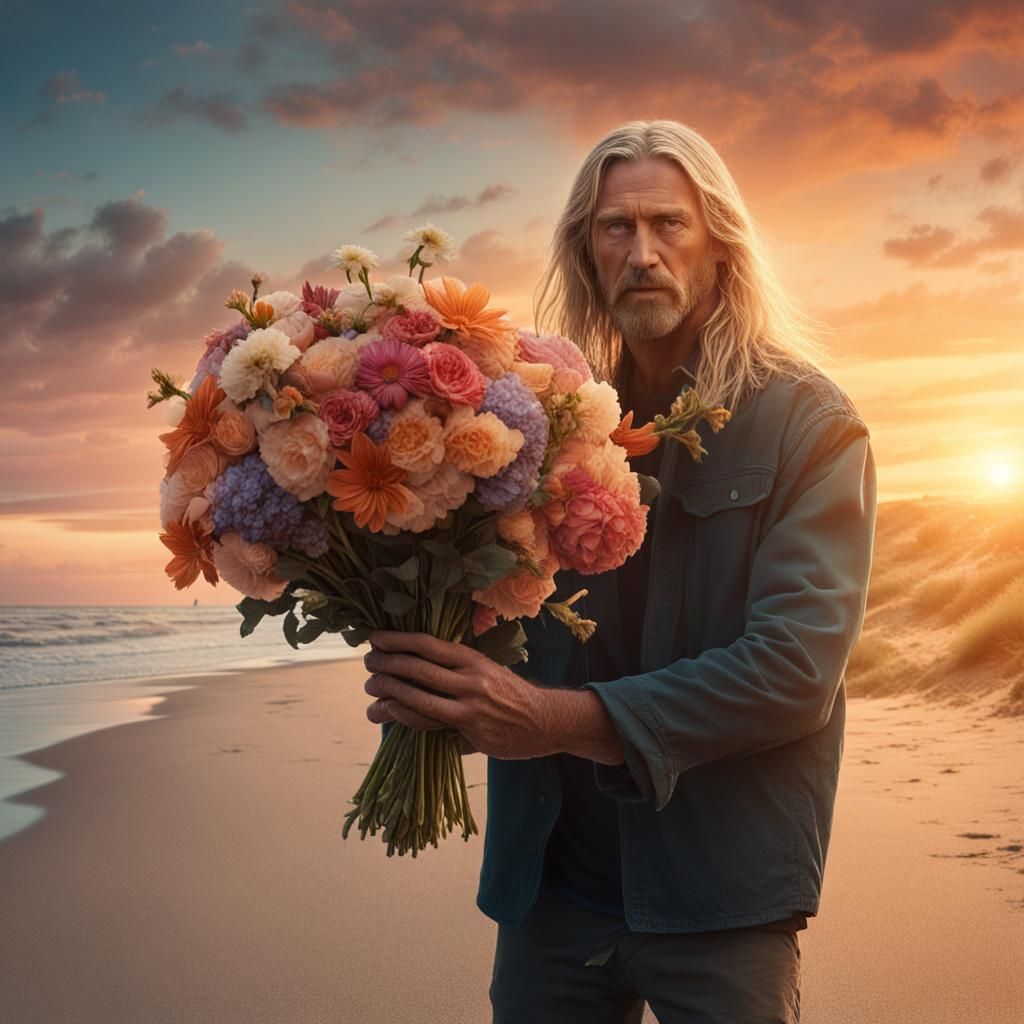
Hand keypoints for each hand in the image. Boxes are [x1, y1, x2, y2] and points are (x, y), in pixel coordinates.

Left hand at [362, 630, 556, 759]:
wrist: (544, 720)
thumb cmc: (510, 693)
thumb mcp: (486, 669)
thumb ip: (455, 668)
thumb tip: (416, 661)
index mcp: (473, 659)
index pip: (428, 644)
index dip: (398, 640)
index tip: (376, 637)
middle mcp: (471, 679)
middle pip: (419, 668)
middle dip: (387, 664)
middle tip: (368, 662)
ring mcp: (470, 706)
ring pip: (419, 697)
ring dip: (389, 691)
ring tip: (371, 688)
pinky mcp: (470, 730)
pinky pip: (430, 722)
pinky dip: (405, 714)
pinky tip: (390, 710)